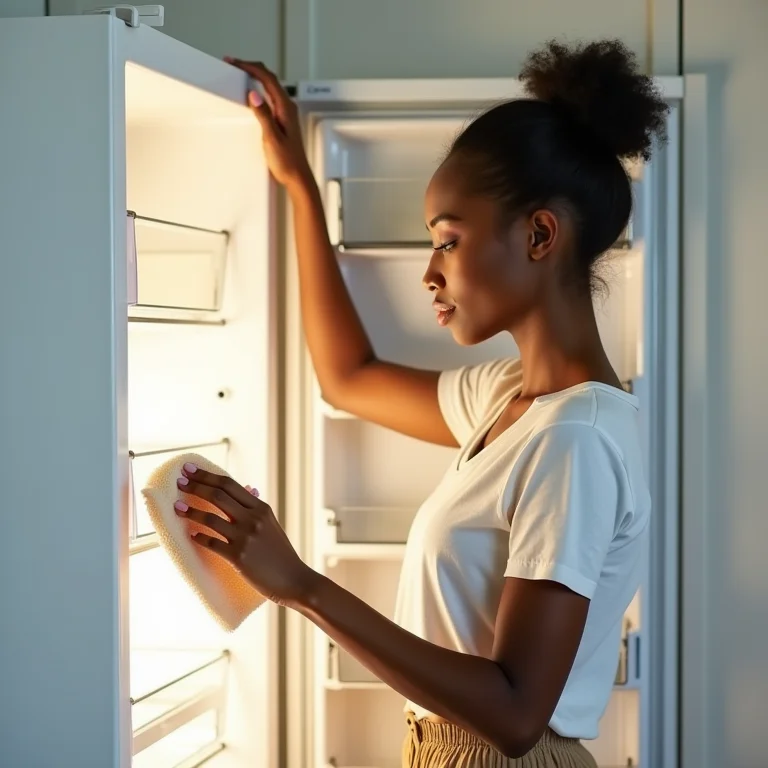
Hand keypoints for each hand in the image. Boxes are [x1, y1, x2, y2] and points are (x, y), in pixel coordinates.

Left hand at [175, 462, 315, 606]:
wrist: (294, 579)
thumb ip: (256, 508)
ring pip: (211, 518)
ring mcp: (246, 537)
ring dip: (190, 511)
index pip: (229, 484)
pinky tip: (192, 535)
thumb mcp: (271, 525)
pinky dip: (199, 537)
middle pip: (218, 495)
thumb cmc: (281, 553)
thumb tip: (248, 488)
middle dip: (195, 486)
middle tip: (179, 481)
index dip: (206, 475)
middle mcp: (253, 519)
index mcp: (261, 508)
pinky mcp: (239, 557)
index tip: (189, 468)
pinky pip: (212, 543)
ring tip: (177, 508)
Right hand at [224, 58, 312, 191]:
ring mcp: (285, 114)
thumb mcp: (272, 138)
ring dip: (254, 77)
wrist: (298, 178)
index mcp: (285, 108)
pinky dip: (258, 90)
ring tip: (239, 73)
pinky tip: (251, 95)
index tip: (235, 62)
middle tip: (233, 64)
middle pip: (269, 78)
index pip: (267, 78)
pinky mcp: (282, 121)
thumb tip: (253, 94)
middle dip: (251, 68)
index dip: (250, 67)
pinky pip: (269, 98)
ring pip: (269, 87)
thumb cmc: (288, 162)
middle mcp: (287, 107)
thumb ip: (263, 116)